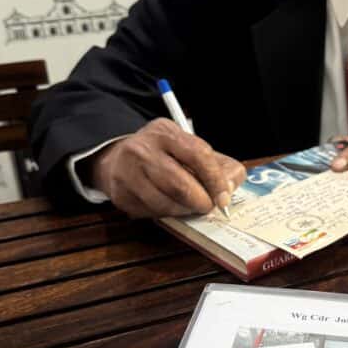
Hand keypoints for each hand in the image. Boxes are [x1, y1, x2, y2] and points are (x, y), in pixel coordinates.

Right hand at [90, 118, 245, 217]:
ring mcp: (127, 173)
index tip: (223, 196)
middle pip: (179, 184)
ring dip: (184, 211)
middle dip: (200, 201)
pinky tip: (168, 206)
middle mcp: (142, 150)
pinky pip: (151, 213)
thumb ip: (216, 164)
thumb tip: (229, 187)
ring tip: (189, 207)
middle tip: (208, 207)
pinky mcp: (120, 195)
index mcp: (165, 132)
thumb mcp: (187, 146)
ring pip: (165, 203)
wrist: (118, 159)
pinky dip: (166, 215)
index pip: (198, 154)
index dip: (215, 179)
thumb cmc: (162, 155)